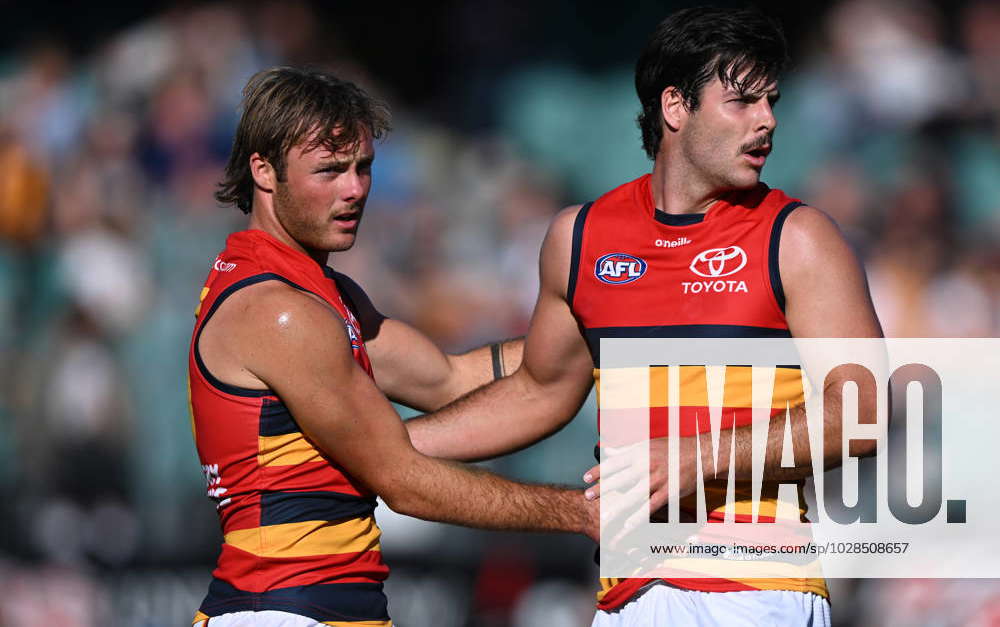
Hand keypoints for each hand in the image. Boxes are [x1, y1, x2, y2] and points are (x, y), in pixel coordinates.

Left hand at [583, 437, 700, 545]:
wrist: (700, 454)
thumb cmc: (672, 448)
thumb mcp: (647, 444)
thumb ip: (627, 450)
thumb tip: (607, 450)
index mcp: (639, 453)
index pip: (613, 463)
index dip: (598, 471)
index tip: (585, 479)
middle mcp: (646, 466)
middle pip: (619, 479)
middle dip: (602, 489)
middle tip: (587, 497)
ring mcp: (658, 480)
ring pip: (633, 496)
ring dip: (617, 508)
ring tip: (604, 517)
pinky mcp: (669, 493)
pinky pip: (651, 507)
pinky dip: (639, 517)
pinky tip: (628, 526)